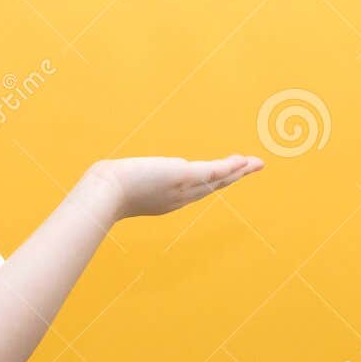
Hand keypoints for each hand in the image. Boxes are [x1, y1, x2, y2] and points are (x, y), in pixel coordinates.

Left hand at [79, 154, 264, 223]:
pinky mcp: (183, 176)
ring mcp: (182, 188)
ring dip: (238, 171)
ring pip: (217, 179)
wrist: (105, 194)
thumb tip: (114, 171)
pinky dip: (230, 167)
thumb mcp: (118, 184)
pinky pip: (213, 171)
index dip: (211, 183)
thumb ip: (122, 180)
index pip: (193, 190)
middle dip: (233, 177)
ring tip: (256, 163)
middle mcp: (178, 198)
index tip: (224, 176)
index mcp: (165, 200)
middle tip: (251, 168)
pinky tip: (242, 161)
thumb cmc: (103, 190)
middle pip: (212, 187)